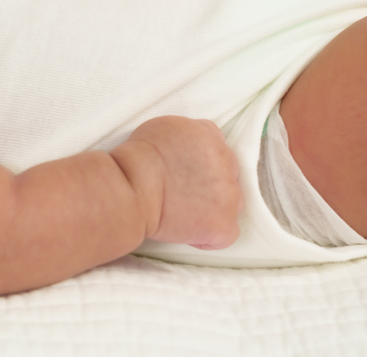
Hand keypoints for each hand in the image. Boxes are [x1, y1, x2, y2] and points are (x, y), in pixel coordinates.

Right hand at [110, 116, 242, 249]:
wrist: (134, 187)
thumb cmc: (135, 160)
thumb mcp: (161, 128)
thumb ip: (185, 137)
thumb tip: (185, 152)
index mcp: (209, 136)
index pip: (216, 147)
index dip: (201, 163)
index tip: (186, 172)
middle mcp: (226, 161)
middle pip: (228, 174)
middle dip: (210, 184)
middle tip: (183, 192)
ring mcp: (229, 194)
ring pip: (232, 203)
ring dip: (214, 208)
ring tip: (185, 212)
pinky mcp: (223, 223)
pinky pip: (226, 234)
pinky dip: (209, 237)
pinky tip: (188, 231)